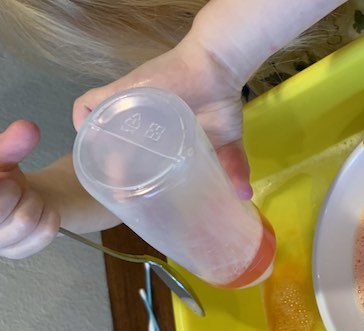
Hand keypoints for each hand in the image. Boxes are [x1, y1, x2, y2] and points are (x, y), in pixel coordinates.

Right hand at [0, 120, 59, 258]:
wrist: (14, 197)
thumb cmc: (0, 176)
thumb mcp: (2, 156)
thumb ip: (11, 144)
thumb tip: (28, 128)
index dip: (2, 185)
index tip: (4, 178)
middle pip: (1, 207)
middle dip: (13, 190)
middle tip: (13, 186)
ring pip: (25, 222)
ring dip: (34, 202)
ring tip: (27, 198)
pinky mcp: (15, 252)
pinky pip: (44, 233)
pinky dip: (49, 216)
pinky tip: (42, 210)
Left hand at [72, 40, 252, 198]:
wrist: (216, 69)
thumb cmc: (220, 101)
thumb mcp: (227, 142)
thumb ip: (233, 167)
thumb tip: (247, 196)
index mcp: (161, 134)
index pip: (136, 157)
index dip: (131, 176)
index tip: (133, 196)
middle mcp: (141, 122)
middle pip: (114, 146)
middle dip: (112, 167)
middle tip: (120, 189)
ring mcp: (128, 106)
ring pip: (98, 129)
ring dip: (95, 146)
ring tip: (103, 170)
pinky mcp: (120, 93)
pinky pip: (88, 105)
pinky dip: (83, 119)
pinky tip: (89, 138)